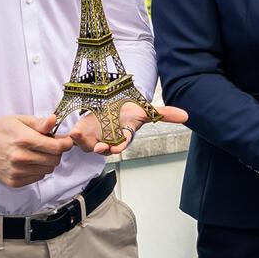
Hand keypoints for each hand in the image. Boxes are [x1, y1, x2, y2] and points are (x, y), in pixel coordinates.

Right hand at [0, 114, 73, 187]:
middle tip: (49, 145)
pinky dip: (38, 170)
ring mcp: (17, 171)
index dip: (66, 144)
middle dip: (56, 152)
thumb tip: (54, 120)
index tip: (66, 141)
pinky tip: (29, 162)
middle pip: (55, 160)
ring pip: (48, 170)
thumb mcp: (20, 120)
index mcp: (24, 140)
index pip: (57, 148)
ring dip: (47, 161)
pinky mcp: (14, 181)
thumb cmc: (2, 129)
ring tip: (37, 153)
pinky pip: (37, 177)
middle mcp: (20, 158)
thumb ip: (40, 123)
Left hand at [64, 101, 189, 155]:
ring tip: (77, 136)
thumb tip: (187, 115)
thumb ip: (164, 114)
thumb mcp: (145, 110)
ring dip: (83, 143)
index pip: (121, 144)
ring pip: (88, 146)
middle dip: (102, 149)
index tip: (114, 147)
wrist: (111, 107)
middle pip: (104, 149)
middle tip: (99, 148)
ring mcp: (94, 138)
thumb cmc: (128, 112)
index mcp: (122, 136)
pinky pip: (76, 139)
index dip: (118, 146)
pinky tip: (70, 132)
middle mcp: (108, 140)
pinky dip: (72, 137)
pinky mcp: (83, 133)